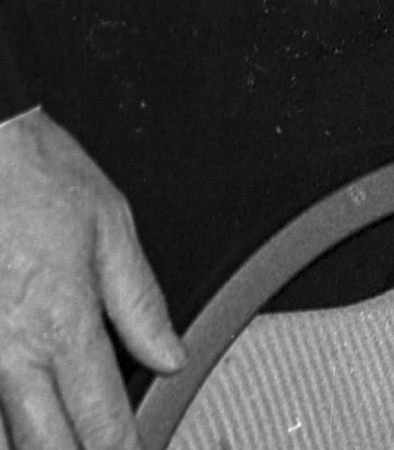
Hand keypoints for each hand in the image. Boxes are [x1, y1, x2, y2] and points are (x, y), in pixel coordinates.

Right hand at [0, 112, 182, 449]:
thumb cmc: (38, 177)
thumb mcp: (111, 226)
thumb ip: (141, 303)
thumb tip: (170, 355)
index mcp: (63, 322)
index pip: (99, 417)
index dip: (121, 447)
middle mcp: (12, 353)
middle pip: (44, 446)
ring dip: (32, 445)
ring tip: (62, 440)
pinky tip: (17, 421)